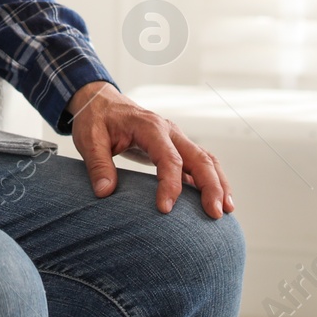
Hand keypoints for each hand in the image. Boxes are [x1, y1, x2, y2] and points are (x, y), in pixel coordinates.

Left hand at [66, 81, 234, 218]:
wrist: (101, 102)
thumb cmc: (96, 120)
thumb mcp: (89, 139)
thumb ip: (98, 164)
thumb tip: (105, 192)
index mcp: (150, 127)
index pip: (169, 158)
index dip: (170, 185)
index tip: (165, 209)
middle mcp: (169, 131)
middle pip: (200, 157)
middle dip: (211, 186)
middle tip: (216, 214)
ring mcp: (176, 138)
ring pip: (206, 159)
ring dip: (218, 183)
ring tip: (227, 209)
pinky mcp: (175, 146)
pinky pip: (199, 162)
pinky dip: (211, 179)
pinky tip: (215, 200)